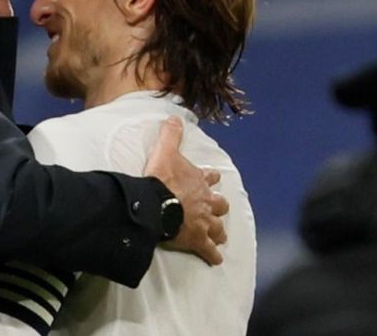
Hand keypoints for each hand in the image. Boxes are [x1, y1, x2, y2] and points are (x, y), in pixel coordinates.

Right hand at [143, 116, 228, 265]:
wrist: (156, 203)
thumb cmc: (162, 178)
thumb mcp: (165, 150)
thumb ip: (170, 134)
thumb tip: (174, 117)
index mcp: (199, 181)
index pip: (209, 178)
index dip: (210, 178)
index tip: (211, 179)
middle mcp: (206, 202)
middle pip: (219, 205)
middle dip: (218, 208)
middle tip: (216, 211)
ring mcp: (204, 222)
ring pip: (218, 229)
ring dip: (218, 232)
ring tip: (219, 236)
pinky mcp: (197, 240)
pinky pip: (209, 251)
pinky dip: (213, 255)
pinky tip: (216, 259)